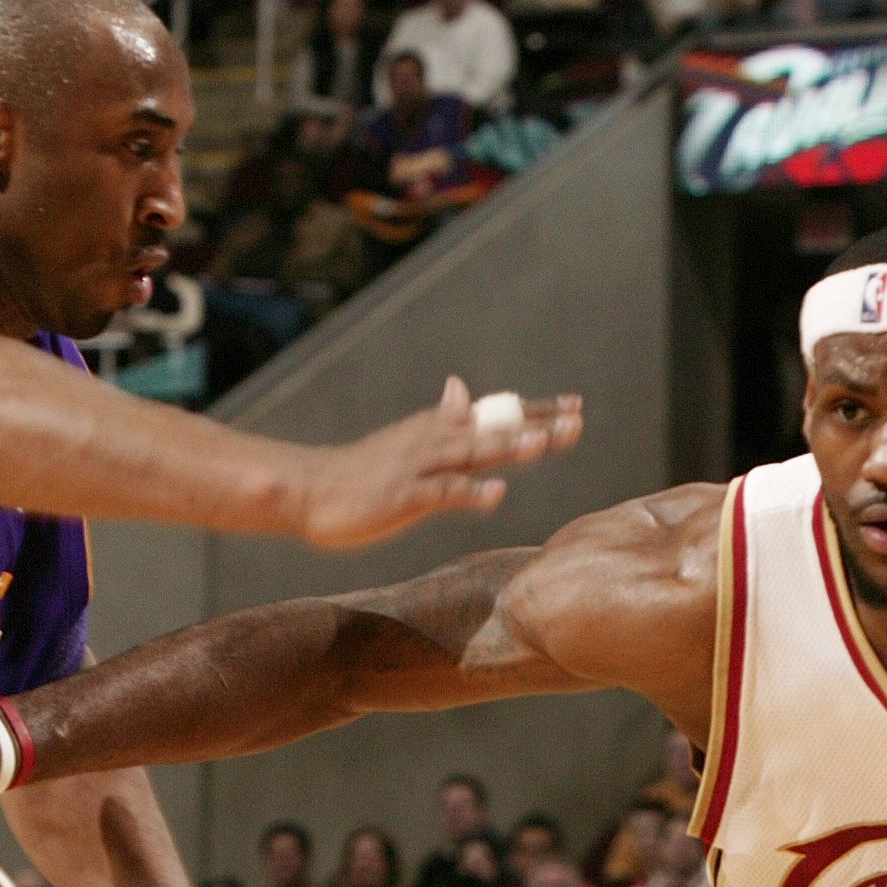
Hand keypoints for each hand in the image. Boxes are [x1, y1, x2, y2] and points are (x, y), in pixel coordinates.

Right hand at [294, 377, 583, 549]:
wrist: (309, 488)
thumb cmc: (361, 472)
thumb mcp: (406, 441)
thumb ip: (441, 422)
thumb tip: (464, 390)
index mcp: (437, 431)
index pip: (495, 416)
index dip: (536, 411)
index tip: (576, 406)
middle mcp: (432, 442)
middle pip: (492, 429)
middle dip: (536, 425)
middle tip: (577, 420)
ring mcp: (418, 467)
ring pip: (469, 452)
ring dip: (508, 447)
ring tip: (545, 441)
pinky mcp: (403, 496)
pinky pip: (441, 493)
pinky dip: (469, 492)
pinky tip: (496, 492)